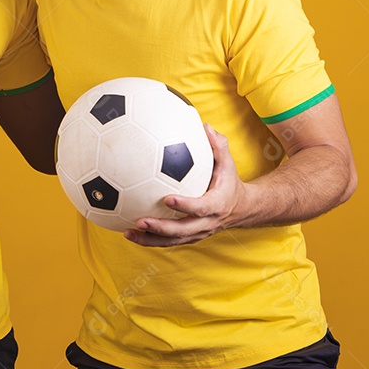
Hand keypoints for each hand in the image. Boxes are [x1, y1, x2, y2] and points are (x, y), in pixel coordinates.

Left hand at [124, 123, 249, 246]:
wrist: (241, 209)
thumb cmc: (230, 181)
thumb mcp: (228, 163)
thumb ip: (218, 145)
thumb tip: (205, 126)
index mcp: (217, 204)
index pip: (201, 207)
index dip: (185, 205)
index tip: (167, 199)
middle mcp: (207, 223)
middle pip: (183, 230)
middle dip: (161, 228)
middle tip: (140, 220)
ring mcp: (198, 233)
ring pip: (173, 241)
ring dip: (149, 239)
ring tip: (128, 232)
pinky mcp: (189, 237)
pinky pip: (168, 242)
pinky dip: (149, 240)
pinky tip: (129, 233)